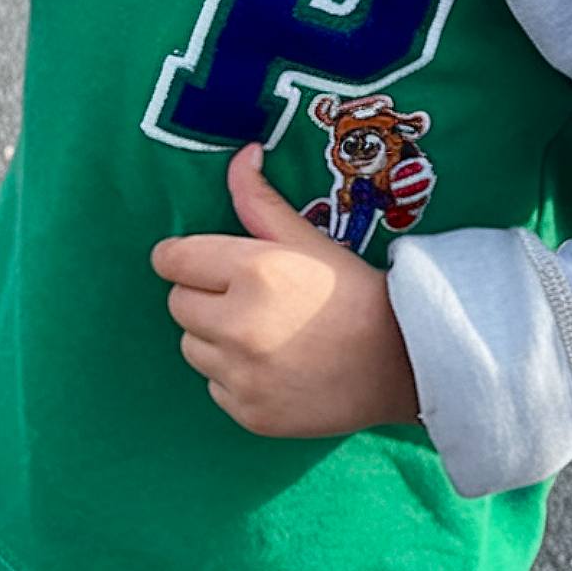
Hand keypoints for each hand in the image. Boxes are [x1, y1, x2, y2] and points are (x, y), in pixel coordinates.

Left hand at [150, 144, 421, 438]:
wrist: (398, 360)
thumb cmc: (350, 289)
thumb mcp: (305, 237)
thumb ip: (259, 199)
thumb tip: (242, 156)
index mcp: (252, 271)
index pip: (172, 261)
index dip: (181, 257)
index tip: (197, 260)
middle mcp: (239, 326)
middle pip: (178, 304)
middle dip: (202, 295)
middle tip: (243, 295)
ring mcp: (242, 376)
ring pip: (191, 348)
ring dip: (213, 337)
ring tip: (260, 330)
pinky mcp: (249, 414)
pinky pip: (215, 388)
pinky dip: (233, 377)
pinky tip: (271, 364)